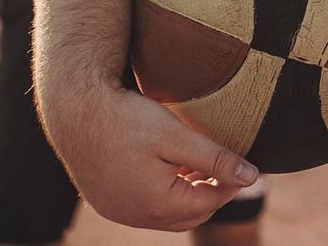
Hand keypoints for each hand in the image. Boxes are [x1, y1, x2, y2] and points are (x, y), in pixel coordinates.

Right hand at [47, 83, 259, 231]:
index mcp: (157, 204)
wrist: (75, 110)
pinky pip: (144, 207)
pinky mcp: (106, 202)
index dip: (231, 184)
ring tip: (199, 165)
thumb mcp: (177, 136)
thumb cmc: (126, 119)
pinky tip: (169, 168)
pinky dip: (164, 194)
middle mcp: (136, 216)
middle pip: (189, 214)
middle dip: (211, 194)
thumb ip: (216, 159)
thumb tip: (252, 177)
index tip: (246, 165)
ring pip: (166, 214)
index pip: (210, 203)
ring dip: (187, 195)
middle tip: (225, 168)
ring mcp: (118, 211)